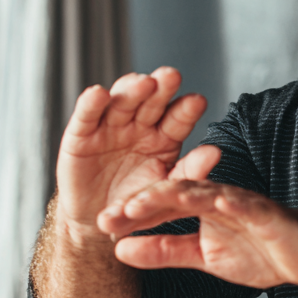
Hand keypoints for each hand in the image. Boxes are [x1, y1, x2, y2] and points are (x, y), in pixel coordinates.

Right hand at [56, 67, 206, 242]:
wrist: (100, 221)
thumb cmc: (138, 204)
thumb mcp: (166, 189)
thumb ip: (189, 171)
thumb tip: (215, 152)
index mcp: (165, 136)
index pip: (178, 118)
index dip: (186, 109)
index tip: (198, 101)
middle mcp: (140, 125)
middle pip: (152, 101)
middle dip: (162, 88)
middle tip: (172, 76)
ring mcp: (111, 126)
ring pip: (122, 101)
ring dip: (132, 89)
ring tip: (144, 83)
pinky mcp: (81, 135)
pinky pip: (87, 116)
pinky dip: (91, 103)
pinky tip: (99, 94)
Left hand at [99, 178, 297, 287]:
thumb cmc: (260, 253)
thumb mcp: (202, 257)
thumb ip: (164, 251)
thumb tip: (119, 250)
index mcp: (200, 206)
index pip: (159, 207)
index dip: (131, 215)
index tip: (101, 225)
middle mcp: (217, 197)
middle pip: (174, 193)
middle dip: (142, 203)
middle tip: (111, 214)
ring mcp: (241, 201)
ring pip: (204, 192)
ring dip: (175, 195)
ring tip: (145, 201)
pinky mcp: (266, 212)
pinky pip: (246, 204)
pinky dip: (231, 201)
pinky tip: (215, 200)